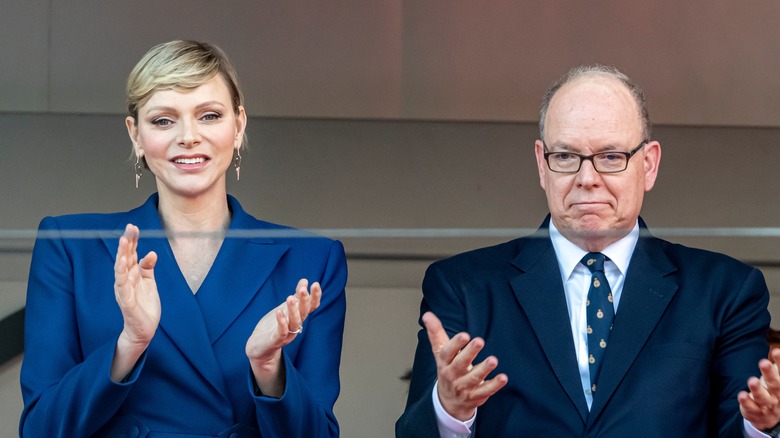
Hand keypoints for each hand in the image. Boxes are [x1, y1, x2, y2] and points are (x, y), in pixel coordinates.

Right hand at [111, 224, 159, 380]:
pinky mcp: (126, 301)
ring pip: (120, 270)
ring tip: (123, 242)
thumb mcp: (149, 282)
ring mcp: (124, 290)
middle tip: (129, 229)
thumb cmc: (145, 304)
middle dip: (126, 243)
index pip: (130, 254)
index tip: (133, 227)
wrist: (144, 328)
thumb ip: (148, 267)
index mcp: (131, 274)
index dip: (131, 241)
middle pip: (124, 258)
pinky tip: (124, 264)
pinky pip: (122, 286)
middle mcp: (125, 280)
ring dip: (121, 255)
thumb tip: (151, 252)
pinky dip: (122, 275)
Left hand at [246, 278, 321, 396]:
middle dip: (304, 301)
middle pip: (304, 313)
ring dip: (294, 310)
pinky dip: (281, 322)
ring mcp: (287, 334)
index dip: (315, 296)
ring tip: (290, 298)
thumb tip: (305, 280)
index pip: (311, 306)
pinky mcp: (275, 340)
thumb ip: (296, 296)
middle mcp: (295, 326)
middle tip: (303, 289)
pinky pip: (281, 332)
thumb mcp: (285, 308)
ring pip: (295, 322)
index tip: (315, 284)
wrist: (259, 346)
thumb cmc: (273, 326)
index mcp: (299, 317)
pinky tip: (279, 312)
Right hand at [424, 311, 507, 420]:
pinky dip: (494, 385)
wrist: (448, 401)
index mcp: (443, 362)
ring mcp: (463, 387)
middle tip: (479, 341)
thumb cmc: (447, 369)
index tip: (465, 335)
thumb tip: (427, 314)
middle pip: (460, 364)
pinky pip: (485, 391)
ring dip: (484, 369)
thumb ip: (436, 332)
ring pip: (474, 378)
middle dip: (469, 353)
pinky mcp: (475, 396)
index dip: (455, 344)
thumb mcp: (440, 352)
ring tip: (493, 360)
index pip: (447, 352)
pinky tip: (503, 378)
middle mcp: (452, 375)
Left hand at [739, 348, 779, 429]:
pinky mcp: (755, 412)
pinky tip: (742, 395)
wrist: (771, 417)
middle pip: (775, 384)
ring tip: (752, 381)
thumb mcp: (778, 379)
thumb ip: (778, 365)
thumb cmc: (774, 391)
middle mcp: (777, 395)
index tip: (776, 351)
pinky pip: (751, 408)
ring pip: (763, 398)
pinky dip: (746, 402)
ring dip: (757, 389)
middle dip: (770, 374)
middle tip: (764, 362)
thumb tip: (778, 350)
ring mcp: (767, 405)